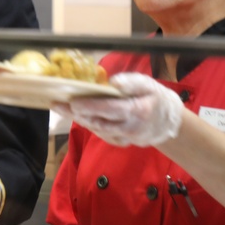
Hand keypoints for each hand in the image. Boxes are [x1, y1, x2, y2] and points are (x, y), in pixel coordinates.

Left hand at [55, 72, 182, 146]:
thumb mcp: (148, 84)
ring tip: (61, 107)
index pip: (110, 109)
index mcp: (138, 111)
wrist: (168, 121)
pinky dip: (90, 125)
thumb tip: (114, 82)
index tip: (72, 102)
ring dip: (79, 119)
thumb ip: (131, 82)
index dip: (90, 106)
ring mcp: (126, 138)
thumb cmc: (155, 97)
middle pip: (98, 121)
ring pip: (97, 129)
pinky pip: (102, 134)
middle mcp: (131, 128)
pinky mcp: (122, 142)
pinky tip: (78, 116)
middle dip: (75, 113)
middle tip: (57, 104)